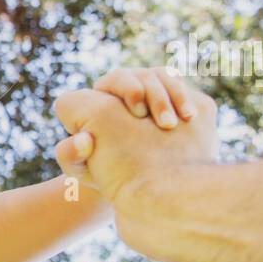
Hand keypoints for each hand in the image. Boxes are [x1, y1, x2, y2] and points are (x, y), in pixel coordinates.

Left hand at [52, 69, 218, 210]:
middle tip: (164, 123)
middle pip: (145, 75)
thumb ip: (70, 155)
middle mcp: (130, 90)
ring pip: (168, 79)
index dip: (127, 90)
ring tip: (177, 124)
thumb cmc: (106, 175)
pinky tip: (192, 118)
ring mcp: (155, 93)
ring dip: (176, 97)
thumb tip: (82, 140)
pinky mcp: (177, 103)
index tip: (138, 113)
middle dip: (155, 95)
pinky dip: (188, 102)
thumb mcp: (84, 169)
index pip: (116, 79)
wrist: (141, 186)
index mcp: (104, 97)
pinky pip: (186, 92)